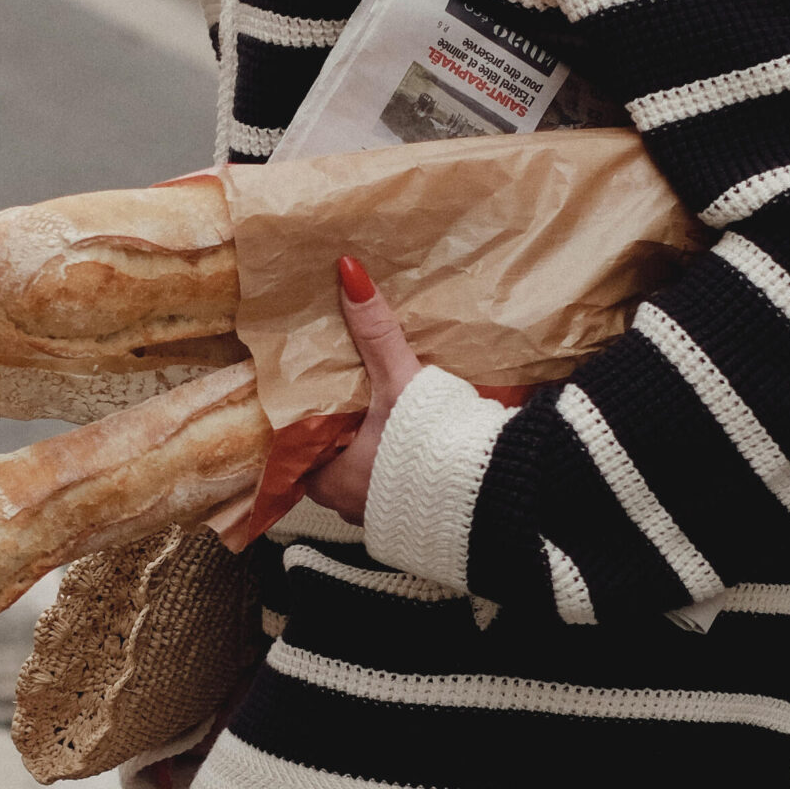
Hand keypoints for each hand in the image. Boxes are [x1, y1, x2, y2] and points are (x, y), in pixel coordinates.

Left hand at [301, 258, 422, 525]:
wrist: (494, 490)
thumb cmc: (434, 446)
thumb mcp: (399, 382)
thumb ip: (375, 332)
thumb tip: (349, 273)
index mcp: (328, 479)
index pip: (295, 448)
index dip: (302, 421)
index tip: (311, 395)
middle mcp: (346, 505)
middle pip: (327, 460)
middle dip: (337, 431)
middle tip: (344, 395)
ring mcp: (378, 513)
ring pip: (358, 473)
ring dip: (367, 447)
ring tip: (375, 409)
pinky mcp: (412, 515)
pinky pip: (389, 484)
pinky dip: (393, 461)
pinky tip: (407, 437)